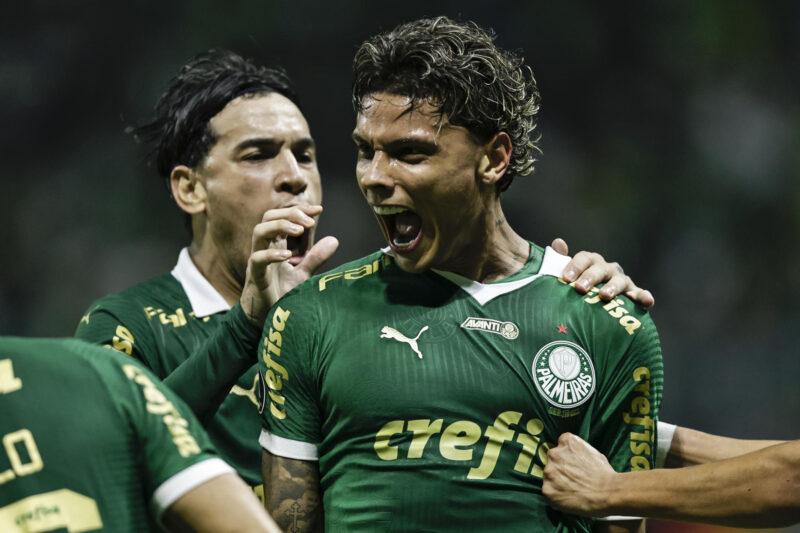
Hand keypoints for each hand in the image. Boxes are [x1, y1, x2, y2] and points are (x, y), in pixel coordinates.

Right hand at [241, 205, 338, 324]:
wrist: (268, 320)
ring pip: (258, 231)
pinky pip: (257, 259)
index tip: (319, 210)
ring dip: (280, 226)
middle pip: (268, 216)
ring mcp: (258, 261)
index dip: (300, 210)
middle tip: (310, 221)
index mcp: (276, 244)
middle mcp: (265, 248)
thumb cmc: (280, 294)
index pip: (283, 216)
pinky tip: (288, 256)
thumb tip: (334, 240)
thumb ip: (315, 258)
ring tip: (299, 230)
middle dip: (290, 213)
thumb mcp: (302, 274)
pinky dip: (272, 254)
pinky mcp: (255, 276)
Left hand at [543, 433, 615, 516]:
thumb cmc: (604, 473)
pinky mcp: (547, 489)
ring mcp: (549, 472)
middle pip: (553, 460)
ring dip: (557, 482)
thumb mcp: (592, 451)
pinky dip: (556, 496)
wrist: (607, 492)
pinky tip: (569, 498)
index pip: (560, 446)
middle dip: (560, 468)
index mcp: (565, 441)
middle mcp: (554, 453)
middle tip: (573, 479)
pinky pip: (549, 492)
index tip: (573, 465)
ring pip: (549, 476)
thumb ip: (577, 451)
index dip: (567, 457)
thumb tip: (574, 455)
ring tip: (573, 490)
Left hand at [550, 238, 653, 307]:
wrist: (596, 307)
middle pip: (600, 269)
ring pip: (620, 281)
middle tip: (580, 288)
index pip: (584, 258)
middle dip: (590, 278)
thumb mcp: (569, 277)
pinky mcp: (635, 295)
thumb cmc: (580, 290)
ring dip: (613, 287)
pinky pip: (641, 294)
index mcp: (592, 263)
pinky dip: (644, 296)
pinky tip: (646, 301)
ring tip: (604, 296)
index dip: (575, 266)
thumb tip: (558, 242)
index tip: (565, 278)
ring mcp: (623, 282)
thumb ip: (560, 261)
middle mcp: (608, 269)